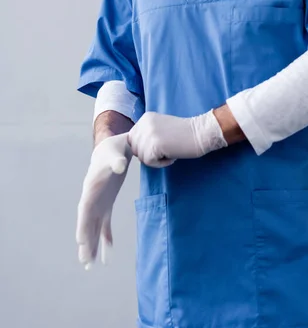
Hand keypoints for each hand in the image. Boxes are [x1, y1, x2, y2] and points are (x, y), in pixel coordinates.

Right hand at [76, 133, 131, 268]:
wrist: (114, 147)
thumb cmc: (113, 150)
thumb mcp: (116, 153)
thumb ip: (117, 160)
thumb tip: (120, 167)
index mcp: (91, 187)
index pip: (85, 209)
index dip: (83, 224)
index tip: (80, 240)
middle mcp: (92, 198)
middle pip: (87, 223)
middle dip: (86, 241)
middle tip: (85, 261)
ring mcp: (98, 203)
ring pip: (94, 228)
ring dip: (92, 245)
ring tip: (89, 265)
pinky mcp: (106, 204)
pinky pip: (105, 225)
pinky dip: (106, 238)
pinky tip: (107, 255)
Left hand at [128, 110, 227, 167]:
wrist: (201, 132)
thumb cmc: (184, 134)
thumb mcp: (160, 127)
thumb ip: (147, 134)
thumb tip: (135, 149)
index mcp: (145, 118)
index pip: (132, 139)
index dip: (145, 147)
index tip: (161, 144)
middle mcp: (144, 123)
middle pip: (135, 149)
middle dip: (149, 154)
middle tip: (166, 149)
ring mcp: (149, 133)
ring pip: (141, 157)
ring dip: (156, 159)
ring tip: (170, 151)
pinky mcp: (154, 144)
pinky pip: (149, 162)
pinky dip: (161, 163)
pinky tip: (172, 155)